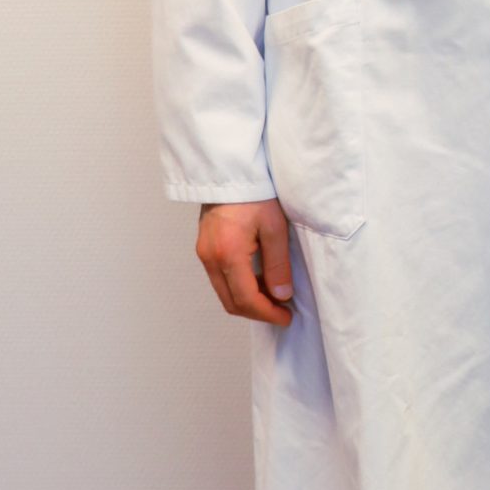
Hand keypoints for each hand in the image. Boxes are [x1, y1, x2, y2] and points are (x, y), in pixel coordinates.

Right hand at [197, 199, 294, 324]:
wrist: (230, 172)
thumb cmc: (254, 194)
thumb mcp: (274, 228)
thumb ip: (278, 265)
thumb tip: (282, 295)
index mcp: (228, 254)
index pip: (246, 300)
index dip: (268, 314)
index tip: (286, 317)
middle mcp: (210, 258)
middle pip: (231, 302)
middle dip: (257, 313)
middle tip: (281, 312)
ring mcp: (204, 254)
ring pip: (224, 293)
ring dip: (247, 301)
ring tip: (273, 298)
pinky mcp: (204, 249)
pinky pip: (220, 279)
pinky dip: (238, 288)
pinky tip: (258, 282)